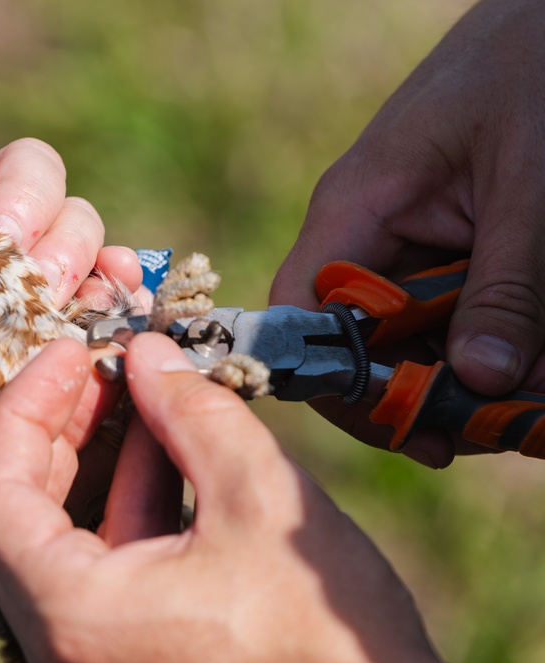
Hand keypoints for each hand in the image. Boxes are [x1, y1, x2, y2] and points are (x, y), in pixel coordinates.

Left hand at [0, 334, 442, 662]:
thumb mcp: (262, 500)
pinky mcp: (133, 651)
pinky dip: (129, 501)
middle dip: (60, 426)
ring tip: (138, 388)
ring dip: (99, 457)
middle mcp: (64, 645)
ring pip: (65, 536)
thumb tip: (148, 353)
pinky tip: (167, 445)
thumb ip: (194, 414)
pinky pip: (106, 565)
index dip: (24, 407)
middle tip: (98, 363)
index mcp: (73, 615)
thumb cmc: (331, 638)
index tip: (69, 352)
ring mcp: (95, 652)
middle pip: (19, 513)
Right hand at [269, 0, 544, 466]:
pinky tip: (537, 365)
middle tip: (502, 432)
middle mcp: (369, 230)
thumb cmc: (539, 69)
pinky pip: (460, 307)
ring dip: (474, 373)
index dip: (339, 383)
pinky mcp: (455, 239)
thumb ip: (509, 285)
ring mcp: (411, 236)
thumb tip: (480, 384)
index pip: (303, 317)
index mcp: (356, 207)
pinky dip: (499, 340)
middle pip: (367, 340)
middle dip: (428, 391)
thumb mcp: (534, 184)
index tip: (414, 429)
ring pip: (420, 332)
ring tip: (537, 409)